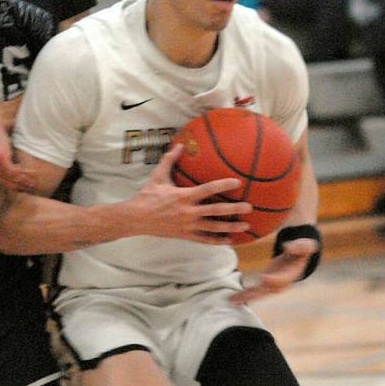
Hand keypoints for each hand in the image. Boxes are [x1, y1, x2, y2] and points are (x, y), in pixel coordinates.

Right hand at [127, 144, 251, 243]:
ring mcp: (187, 226)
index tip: (237, 182)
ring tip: (245, 226)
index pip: (207, 189)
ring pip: (213, 228)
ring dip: (230, 228)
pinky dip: (217, 241)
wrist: (135, 218)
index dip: (223, 185)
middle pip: (215, 211)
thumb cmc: (146, 196)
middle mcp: (188, 212)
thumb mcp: (157, 176)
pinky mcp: (185, 235)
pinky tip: (229, 241)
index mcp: (183, 196)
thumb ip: (169, 160)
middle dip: (234, 209)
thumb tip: (179, 144)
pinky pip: (204, 240)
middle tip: (249, 207)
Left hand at [230, 237, 319, 303]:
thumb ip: (301, 247)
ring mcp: (272, 285)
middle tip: (242, 298)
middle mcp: (280, 284)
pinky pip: (254, 291)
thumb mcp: (305, 245)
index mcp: (290, 275)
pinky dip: (243, 295)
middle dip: (254, 294)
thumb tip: (290, 247)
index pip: (281, 279)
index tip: (264, 278)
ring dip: (245, 297)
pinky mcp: (265, 284)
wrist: (298, 257)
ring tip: (231, 300)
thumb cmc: (301, 249)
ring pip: (258, 293)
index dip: (274, 279)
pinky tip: (232, 298)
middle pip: (266, 290)